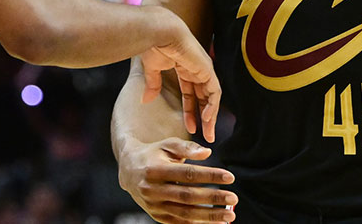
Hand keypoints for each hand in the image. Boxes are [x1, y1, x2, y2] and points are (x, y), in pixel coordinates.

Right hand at [118, 138, 236, 222]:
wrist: (129, 171)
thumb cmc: (153, 154)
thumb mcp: (167, 145)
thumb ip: (187, 147)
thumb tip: (208, 153)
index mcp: (155, 170)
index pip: (187, 174)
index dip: (209, 176)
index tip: (230, 177)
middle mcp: (152, 190)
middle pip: (187, 196)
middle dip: (212, 198)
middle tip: (233, 198)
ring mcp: (154, 206)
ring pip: (185, 213)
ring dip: (209, 216)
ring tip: (229, 216)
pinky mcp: (157, 216)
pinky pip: (180, 223)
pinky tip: (215, 222)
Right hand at [140, 27, 221, 141]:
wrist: (159, 31)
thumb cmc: (154, 45)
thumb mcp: (152, 69)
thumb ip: (153, 84)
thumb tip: (145, 100)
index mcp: (186, 68)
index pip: (191, 94)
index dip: (190, 111)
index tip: (189, 128)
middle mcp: (198, 70)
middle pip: (204, 98)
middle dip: (205, 118)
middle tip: (206, 137)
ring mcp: (204, 69)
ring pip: (212, 98)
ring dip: (211, 117)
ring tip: (208, 134)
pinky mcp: (207, 69)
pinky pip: (214, 92)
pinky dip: (212, 106)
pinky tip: (206, 118)